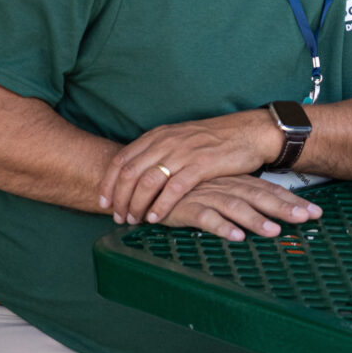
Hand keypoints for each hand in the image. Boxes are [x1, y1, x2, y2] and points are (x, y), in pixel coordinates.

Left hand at [98, 111, 275, 226]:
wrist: (248, 132)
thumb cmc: (215, 139)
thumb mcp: (180, 138)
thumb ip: (158, 152)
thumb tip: (136, 173)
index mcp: (158, 135)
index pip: (121, 159)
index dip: (108, 183)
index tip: (103, 201)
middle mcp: (167, 142)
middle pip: (130, 173)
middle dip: (120, 199)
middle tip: (118, 217)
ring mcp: (183, 153)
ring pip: (147, 183)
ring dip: (137, 205)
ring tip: (134, 220)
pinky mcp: (201, 165)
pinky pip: (173, 189)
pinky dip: (160, 206)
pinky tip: (155, 218)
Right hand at [160, 174, 322, 242]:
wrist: (152, 182)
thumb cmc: (191, 190)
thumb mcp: (221, 190)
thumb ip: (244, 199)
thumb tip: (274, 215)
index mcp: (237, 183)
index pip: (271, 191)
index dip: (294, 202)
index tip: (316, 213)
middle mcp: (226, 187)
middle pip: (260, 197)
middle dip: (285, 209)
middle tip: (306, 218)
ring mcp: (207, 195)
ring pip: (236, 207)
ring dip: (256, 219)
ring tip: (273, 232)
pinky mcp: (186, 207)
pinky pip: (205, 217)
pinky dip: (221, 226)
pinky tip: (235, 236)